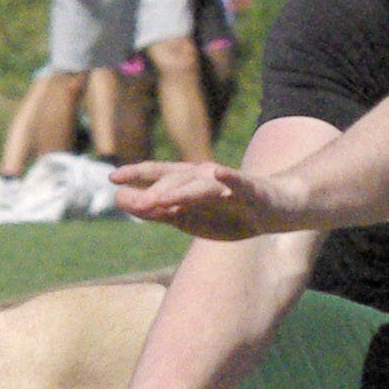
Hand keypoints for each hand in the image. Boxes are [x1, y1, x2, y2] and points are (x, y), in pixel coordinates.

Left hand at [112, 160, 299, 239]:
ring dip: (180, 190)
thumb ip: (157, 209)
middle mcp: (205, 176)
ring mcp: (227, 182)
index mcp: (189, 183)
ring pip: (200, 184)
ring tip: (159, 198)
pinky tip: (218, 172)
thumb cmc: (230, 213)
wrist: (276, 210)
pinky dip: (228, 177)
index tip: (112, 179)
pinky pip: (238, 181)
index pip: (159, 175)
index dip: (137, 174)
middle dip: (154, 191)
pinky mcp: (250, 190)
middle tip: (131, 203)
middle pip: (176, 182)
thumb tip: (124, 201)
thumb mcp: (189, 216)